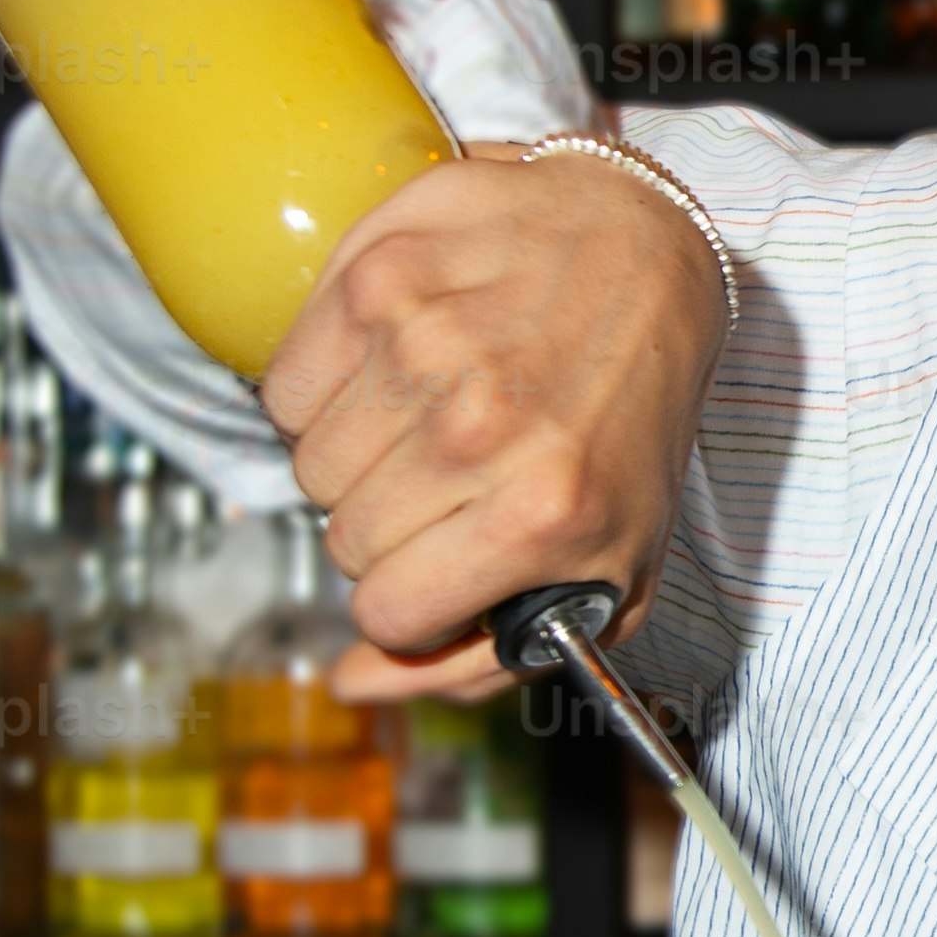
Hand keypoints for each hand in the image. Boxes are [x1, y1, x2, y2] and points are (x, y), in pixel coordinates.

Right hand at [259, 141, 725, 692]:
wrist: (650, 254)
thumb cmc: (628, 419)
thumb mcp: (610, 570)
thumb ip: (480, 658)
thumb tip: (351, 683)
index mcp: (545, 514)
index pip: (386, 611)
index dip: (410, 596)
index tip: (446, 561)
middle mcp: (481, 426)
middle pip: (344, 538)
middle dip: (389, 524)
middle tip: (452, 477)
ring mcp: (425, 340)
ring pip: (310, 462)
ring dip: (356, 454)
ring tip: (429, 416)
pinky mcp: (381, 268)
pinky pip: (286, 383)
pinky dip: (324, 386)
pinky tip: (395, 366)